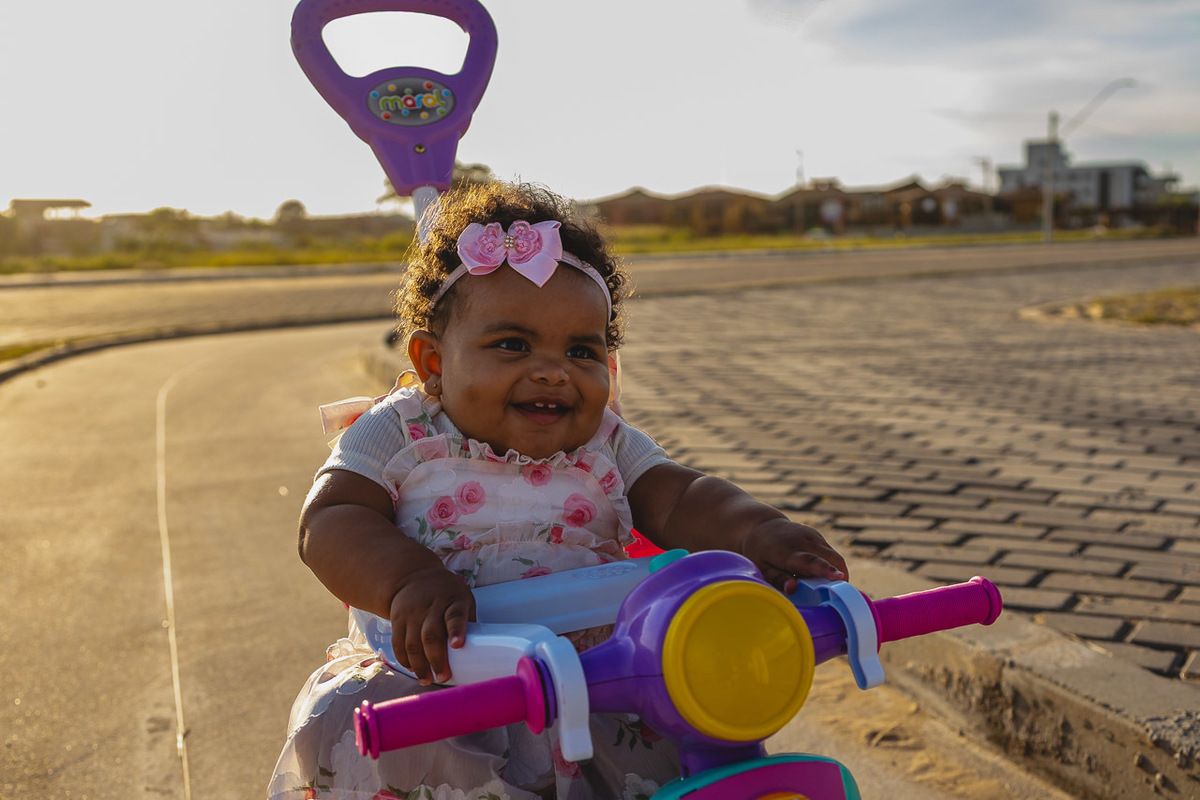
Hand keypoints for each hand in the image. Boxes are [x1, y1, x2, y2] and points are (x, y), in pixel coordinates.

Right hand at [388, 566, 475, 685]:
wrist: (413, 577)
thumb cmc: (446, 593)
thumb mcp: (462, 599)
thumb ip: (467, 622)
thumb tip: (480, 651)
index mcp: (452, 601)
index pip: (455, 615)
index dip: (456, 630)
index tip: (457, 645)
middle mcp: (431, 607)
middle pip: (430, 635)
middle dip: (436, 659)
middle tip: (443, 676)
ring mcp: (412, 613)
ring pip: (412, 643)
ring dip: (419, 665)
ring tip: (426, 680)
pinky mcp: (398, 620)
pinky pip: (398, 643)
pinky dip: (404, 659)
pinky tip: (412, 669)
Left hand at [741, 518, 848, 593]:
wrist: (762, 526)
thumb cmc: (760, 553)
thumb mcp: (762, 568)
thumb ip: (778, 579)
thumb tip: (793, 589)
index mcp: (787, 551)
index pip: (809, 560)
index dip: (825, 569)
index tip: (839, 577)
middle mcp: (802, 540)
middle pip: (830, 558)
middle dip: (840, 576)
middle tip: (839, 596)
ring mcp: (812, 536)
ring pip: (834, 556)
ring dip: (838, 572)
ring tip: (833, 589)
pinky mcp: (817, 536)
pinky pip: (831, 553)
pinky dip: (833, 566)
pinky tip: (824, 576)